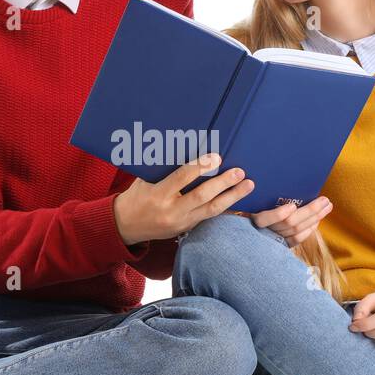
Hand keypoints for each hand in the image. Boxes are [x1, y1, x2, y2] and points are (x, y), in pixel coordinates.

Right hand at [112, 153, 254, 245]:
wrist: (125, 226)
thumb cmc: (136, 196)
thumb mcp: (145, 179)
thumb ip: (164, 167)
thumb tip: (184, 145)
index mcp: (158, 195)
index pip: (182, 178)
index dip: (200, 167)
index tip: (216, 156)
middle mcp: (171, 211)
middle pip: (202, 196)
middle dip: (223, 183)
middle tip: (240, 172)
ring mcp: (180, 223)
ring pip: (211, 210)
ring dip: (232, 197)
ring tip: (248, 185)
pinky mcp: (187, 229)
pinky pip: (209, 217)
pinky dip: (225, 207)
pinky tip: (238, 198)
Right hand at [248, 196, 331, 247]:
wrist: (243, 230)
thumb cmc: (250, 203)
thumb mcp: (251, 197)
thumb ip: (260, 191)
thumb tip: (275, 175)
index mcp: (251, 217)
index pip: (264, 219)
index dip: (278, 214)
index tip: (291, 205)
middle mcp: (261, 230)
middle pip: (288, 223)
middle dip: (309, 211)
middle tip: (325, 200)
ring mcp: (271, 239)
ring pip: (296, 230)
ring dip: (314, 218)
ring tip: (327, 206)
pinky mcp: (279, 245)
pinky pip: (296, 240)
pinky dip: (308, 230)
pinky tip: (317, 220)